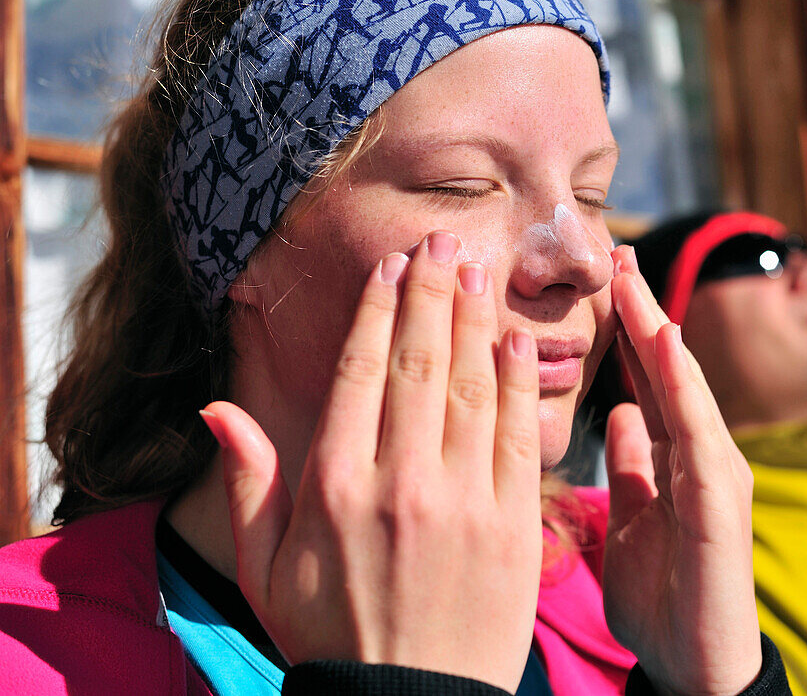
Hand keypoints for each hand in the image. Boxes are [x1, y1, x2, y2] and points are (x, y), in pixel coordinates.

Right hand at [200, 232, 541, 691]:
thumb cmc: (332, 635)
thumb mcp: (267, 569)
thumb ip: (251, 483)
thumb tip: (217, 409)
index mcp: (336, 488)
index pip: (361, 374)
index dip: (377, 312)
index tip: (390, 268)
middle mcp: (400, 484)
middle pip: (418, 364)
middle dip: (430, 294)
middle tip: (441, 243)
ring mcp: (464, 503)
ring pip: (471, 388)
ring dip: (474, 322)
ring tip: (477, 271)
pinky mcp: (515, 527)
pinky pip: (519, 438)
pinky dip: (517, 385)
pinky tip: (515, 341)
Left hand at [602, 244, 760, 694]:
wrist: (695, 666)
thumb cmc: (666, 595)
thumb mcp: (637, 516)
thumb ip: (636, 463)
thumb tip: (621, 414)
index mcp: (676, 458)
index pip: (650, 380)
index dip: (627, 329)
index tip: (602, 278)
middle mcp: (702, 456)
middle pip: (669, 371)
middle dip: (643, 310)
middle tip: (616, 251)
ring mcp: (717, 478)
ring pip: (686, 391)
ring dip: (661, 333)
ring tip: (636, 281)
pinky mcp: (721, 507)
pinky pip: (699, 437)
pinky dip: (684, 390)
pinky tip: (666, 348)